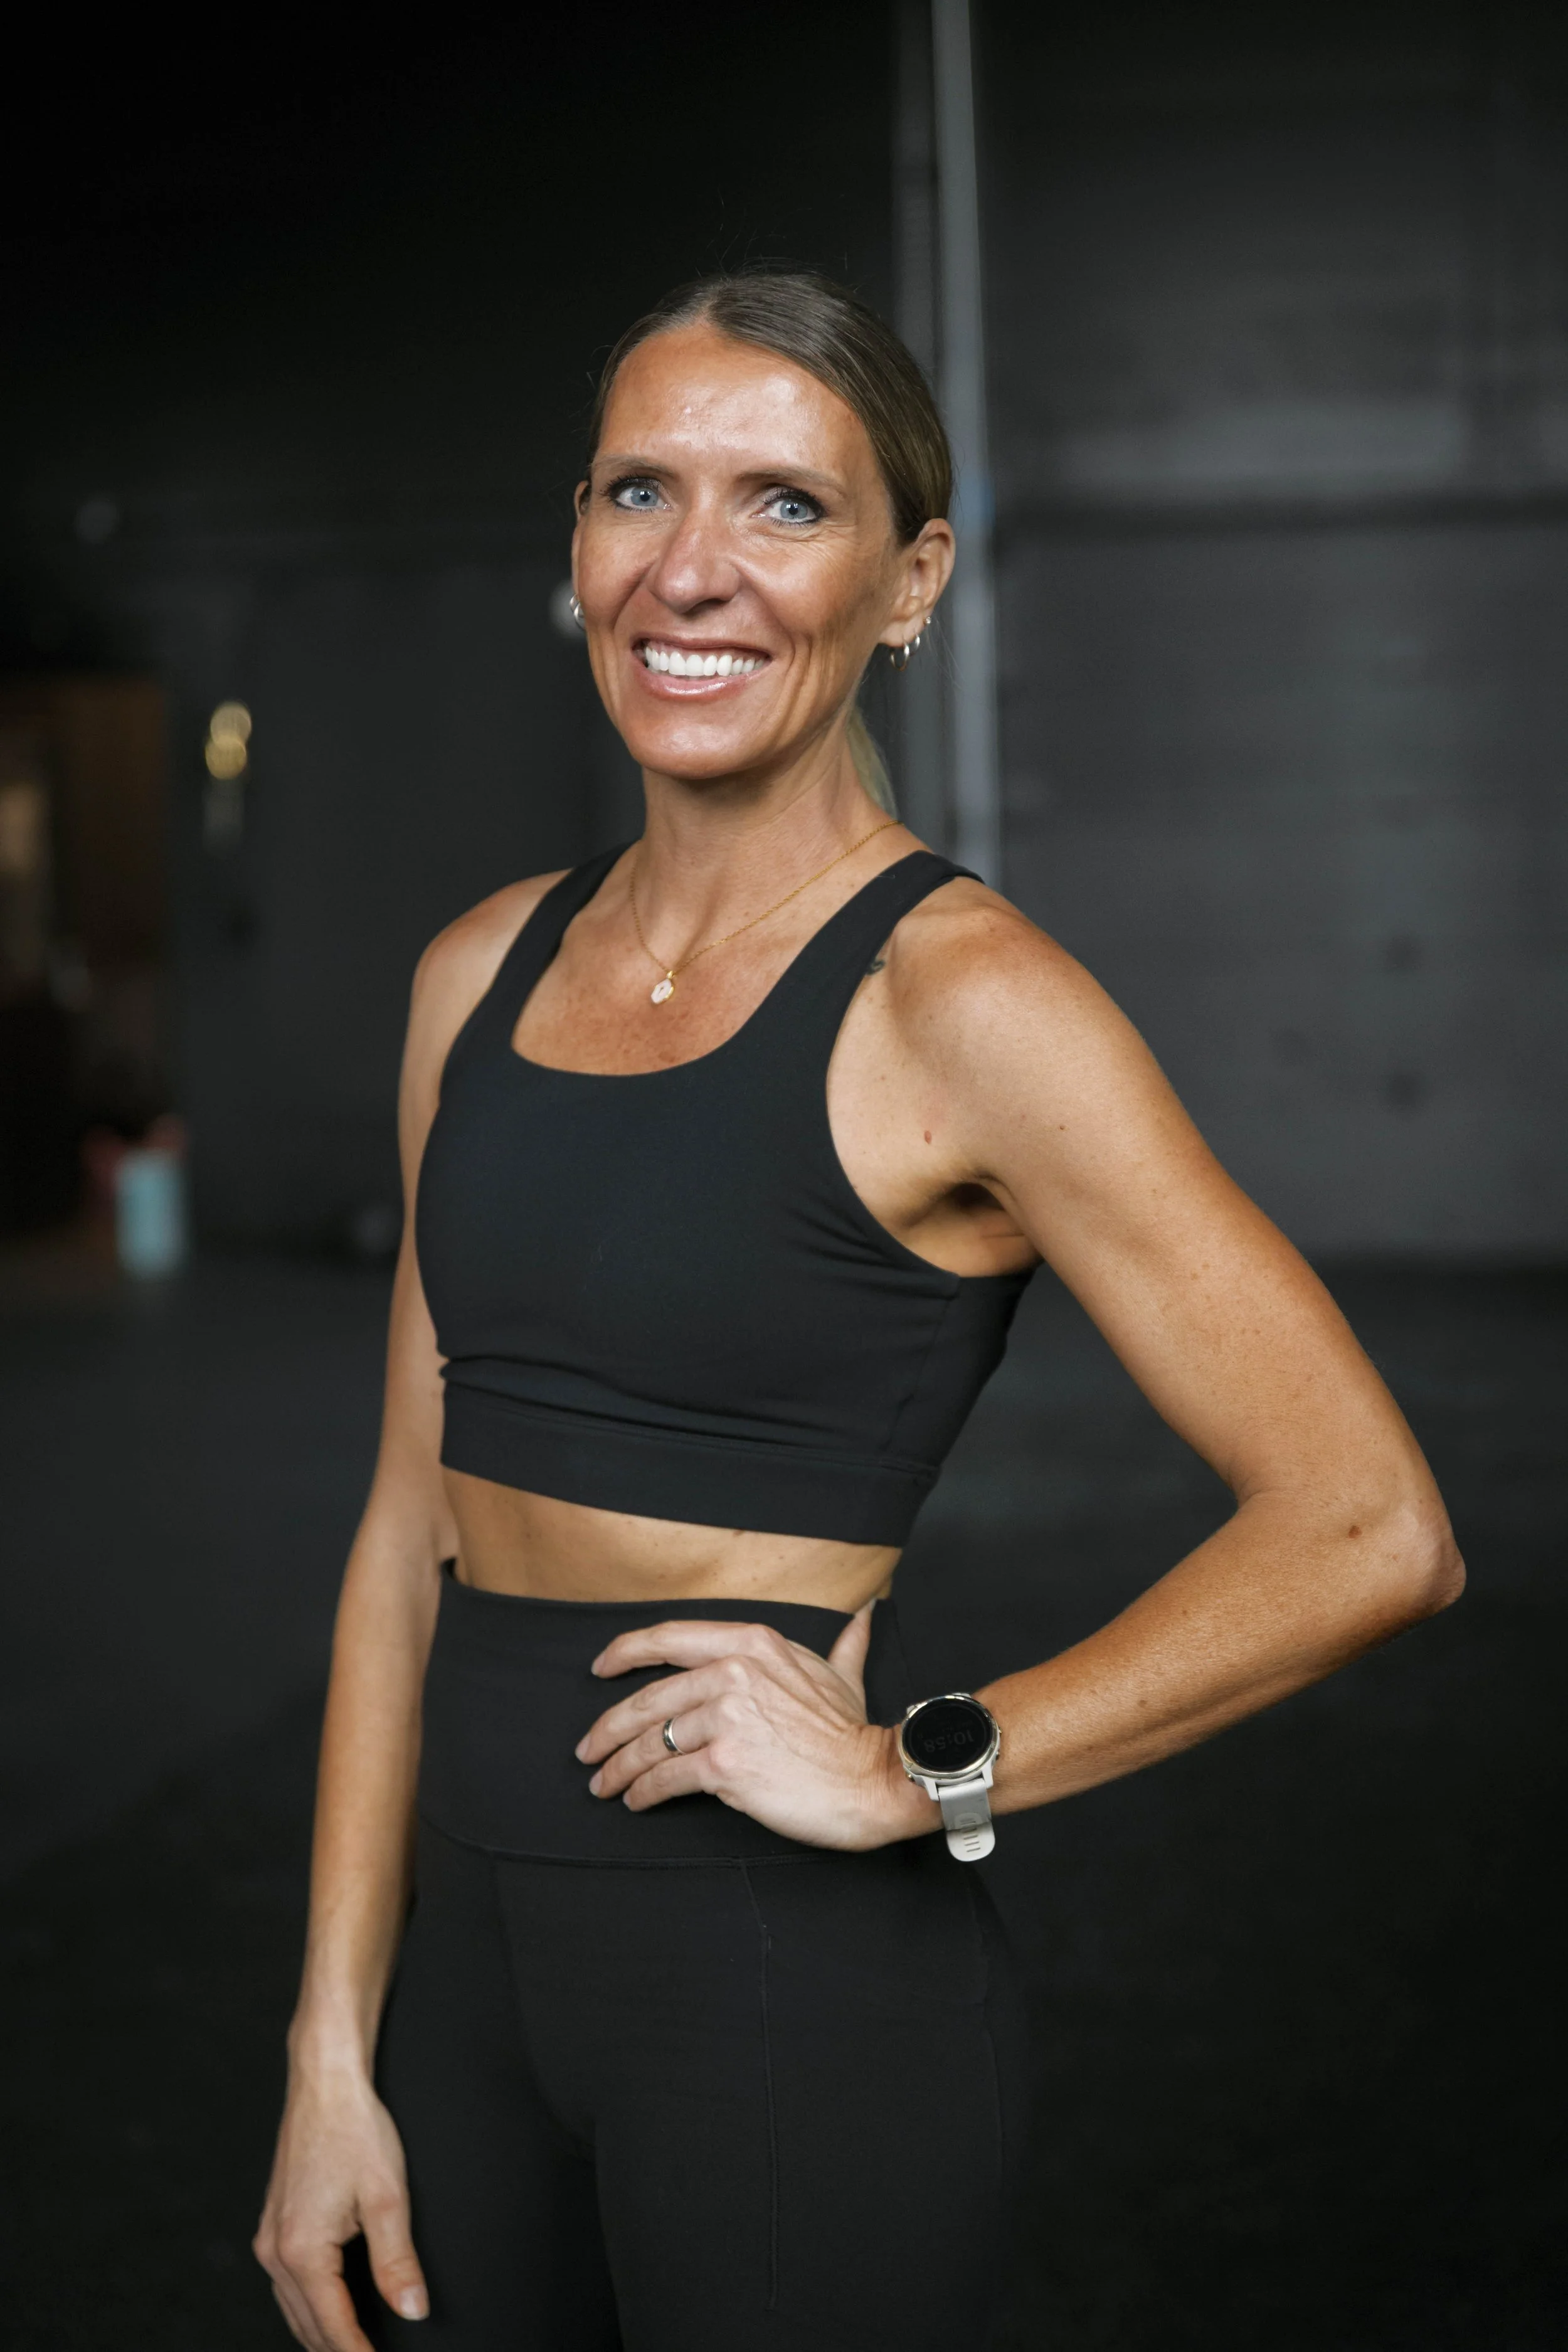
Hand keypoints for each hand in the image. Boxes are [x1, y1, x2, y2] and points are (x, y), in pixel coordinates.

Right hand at [254, 2056, 427, 2348]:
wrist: (324, 2084)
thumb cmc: (354, 2129)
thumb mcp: (387, 2198)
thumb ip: (397, 2261)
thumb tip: (412, 2309)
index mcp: (301, 2250)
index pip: (333, 2327)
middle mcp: (275, 2251)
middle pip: (308, 2326)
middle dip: (339, 2350)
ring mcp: (268, 2239)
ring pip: (294, 2309)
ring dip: (323, 2333)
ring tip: (354, 2347)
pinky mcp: (272, 2225)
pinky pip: (288, 2285)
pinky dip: (310, 2307)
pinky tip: (331, 2310)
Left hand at [575, 1604, 930, 1849]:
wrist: (872, 1780)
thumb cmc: (852, 1733)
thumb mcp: (840, 1676)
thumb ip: (842, 1644)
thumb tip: (863, 1617)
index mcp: (751, 1643)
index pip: (669, 1638)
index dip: (625, 1652)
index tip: (601, 1668)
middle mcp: (733, 1672)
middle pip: (648, 1698)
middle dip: (608, 1729)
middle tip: (589, 1750)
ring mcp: (727, 1718)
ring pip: (651, 1742)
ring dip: (618, 1767)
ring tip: (604, 1783)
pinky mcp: (724, 1765)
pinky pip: (665, 1778)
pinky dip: (642, 1791)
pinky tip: (634, 1800)